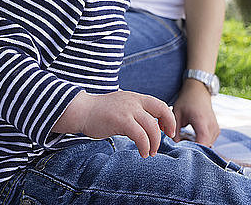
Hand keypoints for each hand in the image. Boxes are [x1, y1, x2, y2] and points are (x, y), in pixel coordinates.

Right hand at [54, 90, 175, 157]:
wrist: (81, 111)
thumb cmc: (99, 113)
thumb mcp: (120, 107)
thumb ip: (133, 112)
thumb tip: (148, 127)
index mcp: (134, 97)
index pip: (159, 104)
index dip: (167, 117)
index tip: (166, 129)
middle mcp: (133, 101)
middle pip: (161, 110)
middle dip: (169, 125)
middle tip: (167, 139)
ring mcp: (127, 110)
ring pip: (152, 127)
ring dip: (155, 143)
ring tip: (150, 152)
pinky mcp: (121, 121)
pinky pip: (140, 136)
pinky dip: (145, 147)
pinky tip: (142, 153)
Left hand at [173, 79, 219, 145]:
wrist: (198, 92)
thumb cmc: (185, 102)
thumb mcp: (176, 114)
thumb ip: (175, 130)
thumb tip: (175, 146)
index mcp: (201, 121)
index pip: (202, 142)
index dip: (192, 150)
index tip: (182, 150)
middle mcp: (212, 126)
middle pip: (204, 146)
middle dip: (192, 149)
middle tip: (180, 145)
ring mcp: (216, 129)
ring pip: (207, 146)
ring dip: (196, 146)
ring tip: (184, 139)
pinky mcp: (216, 131)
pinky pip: (209, 142)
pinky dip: (200, 143)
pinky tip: (191, 137)